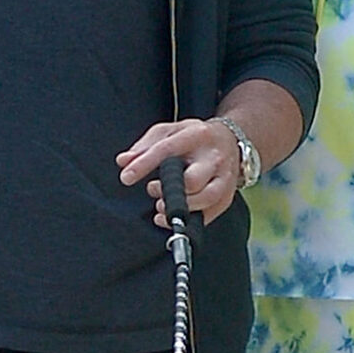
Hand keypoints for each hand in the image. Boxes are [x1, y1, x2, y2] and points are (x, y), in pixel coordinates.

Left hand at [116, 118, 240, 225]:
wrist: (230, 140)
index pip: (168, 150)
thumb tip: (123, 162)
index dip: (145, 165)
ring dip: (177, 208)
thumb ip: (144, 146)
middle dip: (168, 190)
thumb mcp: (169, 132)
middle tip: (153, 189)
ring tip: (160, 204)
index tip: (126, 177)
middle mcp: (214, 157)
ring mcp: (224, 178)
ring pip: (205, 200)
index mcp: (198, 135)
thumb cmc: (194, 137)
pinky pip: (208, 216)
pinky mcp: (226, 197)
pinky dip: (186, 221)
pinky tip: (169, 217)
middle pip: (193, 181)